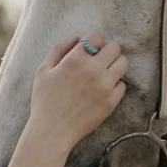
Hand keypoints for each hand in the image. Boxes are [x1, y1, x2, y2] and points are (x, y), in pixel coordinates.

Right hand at [29, 30, 127, 148]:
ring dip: (114, 65)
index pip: (97, 36)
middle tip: (100, 61)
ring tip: (104, 74)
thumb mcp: (43, 71)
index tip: (91, 49)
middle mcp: (93, 70)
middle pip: (115, 47)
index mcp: (74, 59)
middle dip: (107, 51)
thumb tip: (76, 39)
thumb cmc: (44, 101)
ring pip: (123, 63)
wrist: (52, 131)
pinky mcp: (111, 101)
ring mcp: (104, 86)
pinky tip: (102, 91)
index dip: (94, 40)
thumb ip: (58, 50)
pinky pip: (122, 85)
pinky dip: (115, 85)